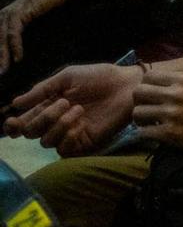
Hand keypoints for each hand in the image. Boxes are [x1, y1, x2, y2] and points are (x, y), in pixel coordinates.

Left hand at [0, 0, 68, 71]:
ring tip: (4, 70)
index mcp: (4, 16)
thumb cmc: (48, 2)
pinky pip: (13, 33)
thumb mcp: (31, 17)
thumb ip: (21, 28)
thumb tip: (18, 46)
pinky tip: (17, 58)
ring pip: (1, 39)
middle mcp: (3, 14)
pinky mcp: (20, 13)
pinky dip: (15, 47)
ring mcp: (10, 13)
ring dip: (2, 56)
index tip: (0, 66)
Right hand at [6, 62, 142, 156]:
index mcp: (48, 106)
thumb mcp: (68, 76)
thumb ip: (42, 89)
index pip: (23, 122)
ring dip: (58, 124)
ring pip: (45, 141)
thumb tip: (15, 103)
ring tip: (78, 109)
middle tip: (64, 102)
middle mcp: (55, 122)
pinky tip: (80, 124)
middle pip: (31, 132)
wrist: (127, 85)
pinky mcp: (84, 143)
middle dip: (42, 118)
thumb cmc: (99, 77)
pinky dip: (67, 137)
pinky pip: (63, 150)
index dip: (13, 126)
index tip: (11, 122)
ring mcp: (69, 133)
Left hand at [132, 69, 182, 151]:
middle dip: (140, 101)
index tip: (152, 94)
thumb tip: (167, 84)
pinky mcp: (169, 133)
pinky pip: (142, 132)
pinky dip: (146, 134)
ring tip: (151, 123)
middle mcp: (175, 94)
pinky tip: (156, 134)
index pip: (149, 76)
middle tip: (148, 109)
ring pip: (137, 113)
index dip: (148, 85)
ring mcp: (171, 114)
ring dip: (142, 119)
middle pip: (138, 92)